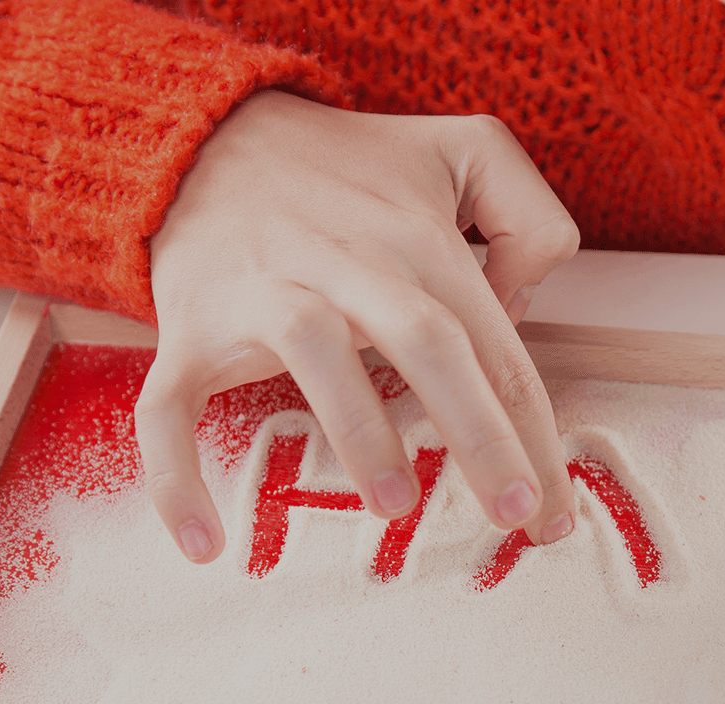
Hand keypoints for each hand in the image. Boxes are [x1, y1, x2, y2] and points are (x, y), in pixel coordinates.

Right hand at [136, 91, 580, 562]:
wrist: (200, 138)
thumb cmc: (349, 173)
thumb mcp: (462, 153)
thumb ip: (530, 219)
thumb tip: (522, 311)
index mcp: (419, 241)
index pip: (496, 346)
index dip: (534, 432)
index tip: (553, 511)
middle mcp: (347, 265)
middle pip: (428, 341)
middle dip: (479, 431)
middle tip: (512, 512)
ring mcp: (264, 297)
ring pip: (315, 356)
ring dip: (358, 430)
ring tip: (396, 504)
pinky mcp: (192, 331)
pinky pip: (171, 406)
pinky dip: (177, 475)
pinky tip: (205, 544)